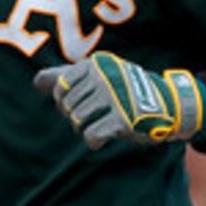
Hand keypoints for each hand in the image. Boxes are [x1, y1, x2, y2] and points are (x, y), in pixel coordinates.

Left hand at [36, 51, 203, 151]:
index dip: (64, 102)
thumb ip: (66, 77)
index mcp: (96, 64)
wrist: (169, 104)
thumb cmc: (127, 91)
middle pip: (67, 106)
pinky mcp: (123, 119)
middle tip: (93, 117)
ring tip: (100, 125)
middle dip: (75, 116)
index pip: (60, 88)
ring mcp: (114, 97)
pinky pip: (91, 135)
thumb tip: (37, 82)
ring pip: (77, 121)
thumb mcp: (99, 77)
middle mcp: (104, 77)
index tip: (81, 104)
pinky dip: (94, 141)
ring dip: (84, 128)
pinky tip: (103, 138)